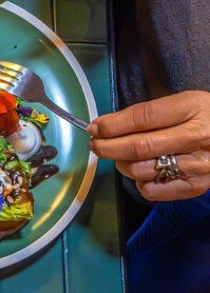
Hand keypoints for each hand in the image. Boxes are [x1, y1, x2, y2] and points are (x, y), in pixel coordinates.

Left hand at [88, 91, 209, 200]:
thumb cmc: (207, 117)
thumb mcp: (187, 102)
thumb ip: (151, 113)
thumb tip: (109, 125)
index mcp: (193, 108)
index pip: (142, 118)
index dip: (112, 124)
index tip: (94, 127)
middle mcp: (197, 137)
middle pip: (139, 146)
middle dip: (108, 146)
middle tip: (95, 145)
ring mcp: (198, 165)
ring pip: (143, 170)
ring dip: (122, 165)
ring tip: (120, 157)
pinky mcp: (197, 186)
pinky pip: (154, 190)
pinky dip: (139, 183)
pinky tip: (142, 172)